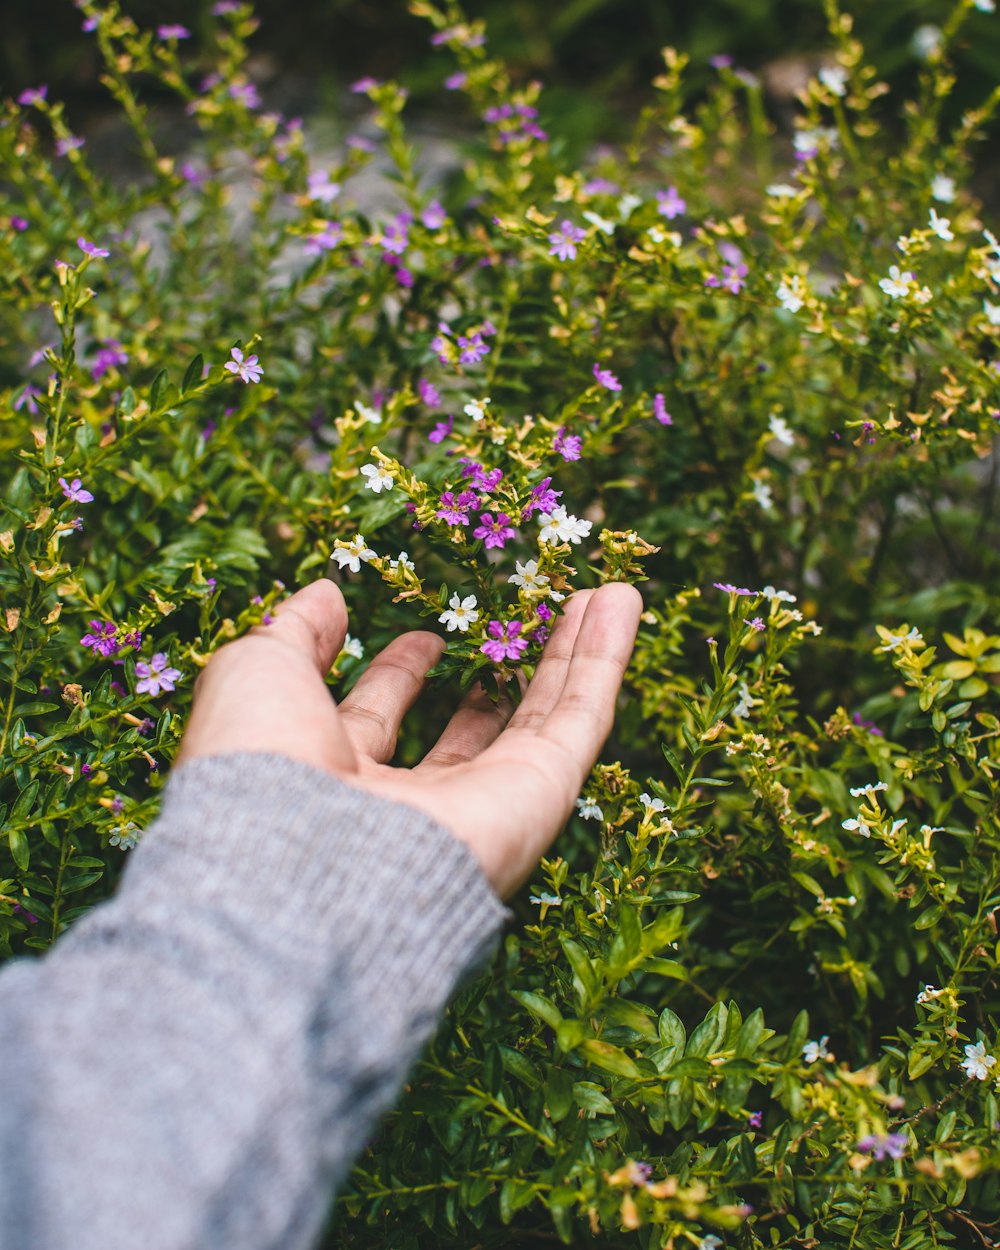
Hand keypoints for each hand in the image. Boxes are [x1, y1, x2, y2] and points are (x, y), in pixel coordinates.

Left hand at [176, 579, 641, 896]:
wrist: (299, 861)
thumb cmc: (261, 765)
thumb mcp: (258, 671)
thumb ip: (296, 630)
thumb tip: (325, 593)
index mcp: (332, 779)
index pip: (376, 721)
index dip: (398, 675)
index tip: (420, 634)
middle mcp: (410, 802)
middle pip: (472, 728)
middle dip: (497, 668)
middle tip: (524, 612)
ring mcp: (481, 806)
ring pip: (540, 720)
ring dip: (571, 654)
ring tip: (602, 597)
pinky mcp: (538, 801)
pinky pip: (579, 719)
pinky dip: (604, 659)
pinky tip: (620, 603)